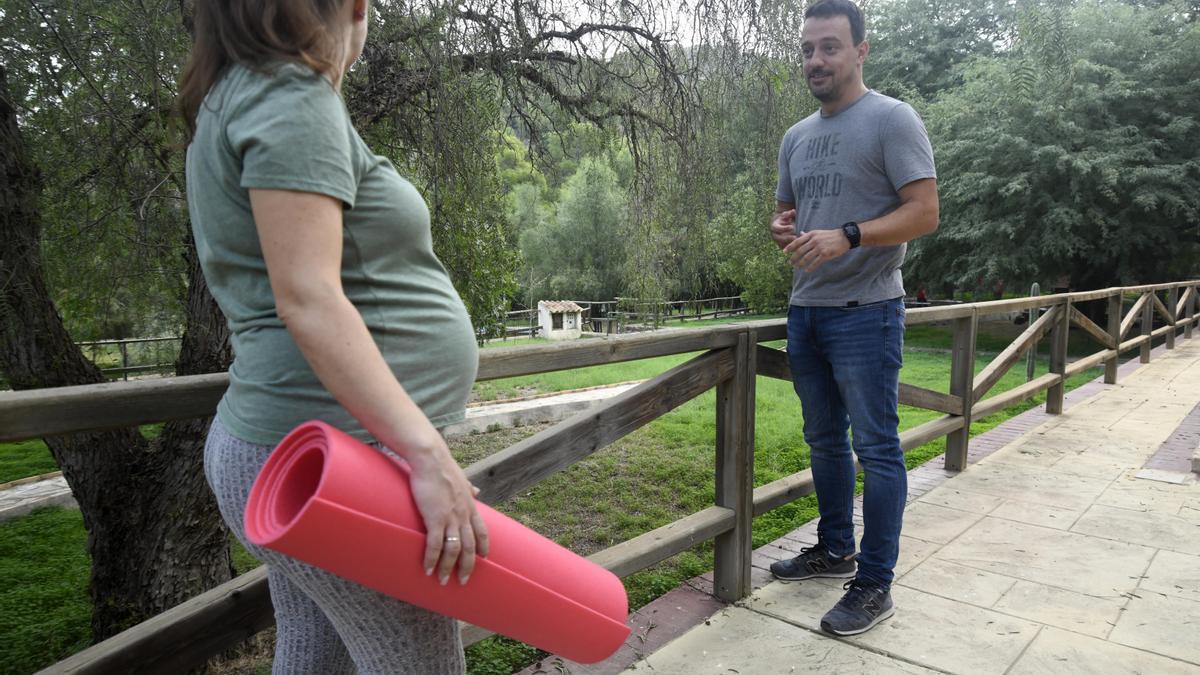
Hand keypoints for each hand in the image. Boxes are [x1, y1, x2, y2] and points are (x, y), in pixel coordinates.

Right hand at [405, 436, 489, 585]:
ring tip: (443, 581)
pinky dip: (433, 560)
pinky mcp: (435, 518)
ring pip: (454, 550)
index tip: (485, 559)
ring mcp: (451, 517)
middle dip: (467, 566)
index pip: (482, 531)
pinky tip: (428, 569)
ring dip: (449, 568)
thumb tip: (477, 490)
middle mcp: (464, 514)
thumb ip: (469, 488)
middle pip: (470, 547)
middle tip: (463, 581)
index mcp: (470, 506)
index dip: (483, 546)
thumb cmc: (443, 467)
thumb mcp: (462, 478)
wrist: (431, 459)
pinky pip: (436, 545)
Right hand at [770, 209, 796, 248]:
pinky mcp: (781, 245)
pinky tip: (798, 248)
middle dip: (788, 238)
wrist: (780, 224)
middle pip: (779, 238)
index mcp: (773, 227)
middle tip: (796, 237)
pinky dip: (791, 249)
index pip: (777, 228)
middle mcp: (774, 235)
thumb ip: (789, 213)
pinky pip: (785, 248)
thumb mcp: (786, 214)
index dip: (784, 228)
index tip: (792, 227)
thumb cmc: (784, 218)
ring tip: (798, 243)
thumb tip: (793, 211)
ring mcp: (777, 241)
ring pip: (782, 244)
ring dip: (789, 244)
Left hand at [784, 228, 849, 271]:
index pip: (797, 241)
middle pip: (800, 251)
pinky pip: (815, 263)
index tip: (784, 252)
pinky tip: (807, 270)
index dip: (789, 247)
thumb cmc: (830, 235)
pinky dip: (810, 267)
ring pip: (806, 258)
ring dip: (800, 264)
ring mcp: (819, 248)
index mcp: (811, 234)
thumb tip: (799, 234)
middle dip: (793, 258)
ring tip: (797, 267)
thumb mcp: (818, 233)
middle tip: (790, 263)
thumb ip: (808, 235)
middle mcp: (814, 240)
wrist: (844, 237)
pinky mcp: (825, 254)